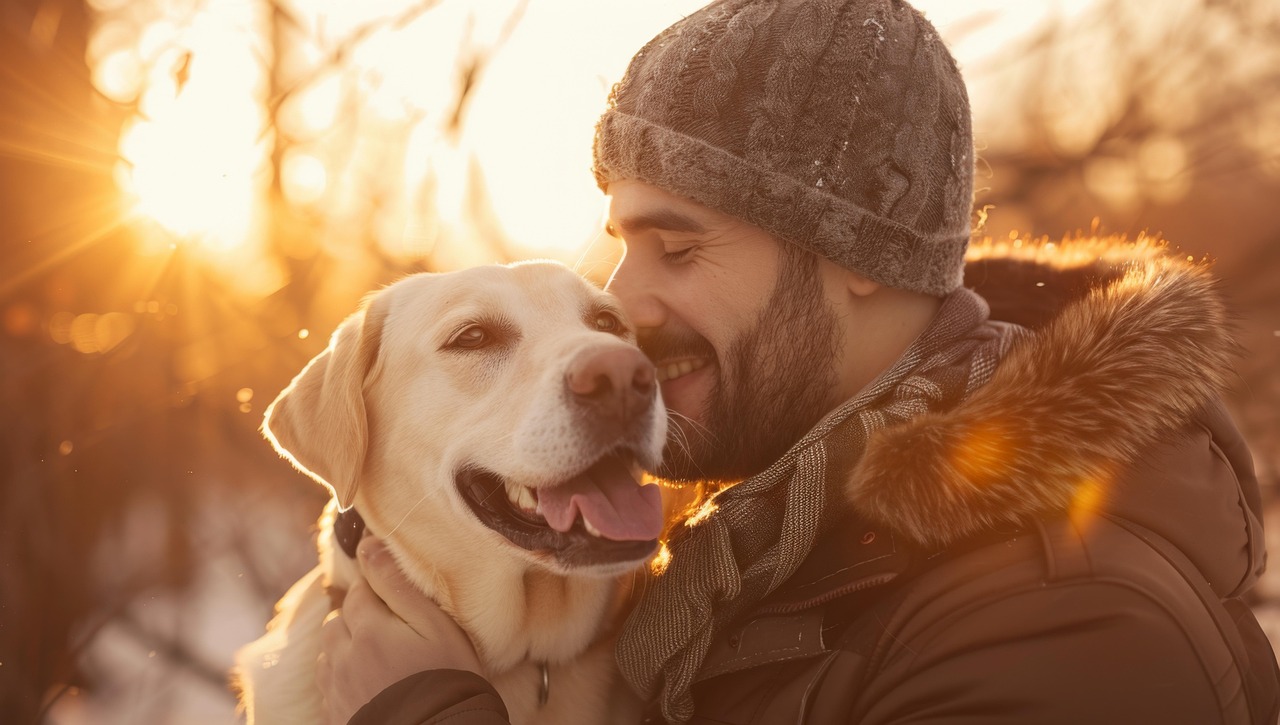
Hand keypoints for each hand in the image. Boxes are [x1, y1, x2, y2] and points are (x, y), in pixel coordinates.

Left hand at [318, 536, 482, 724]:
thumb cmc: (449, 679)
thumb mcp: (436, 626)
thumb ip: (399, 584)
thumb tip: (369, 544)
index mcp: (367, 630)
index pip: (359, 592)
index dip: (377, 589)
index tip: (397, 598)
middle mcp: (343, 659)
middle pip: (337, 622)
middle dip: (357, 618)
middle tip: (391, 629)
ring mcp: (337, 690)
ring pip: (328, 654)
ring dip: (347, 647)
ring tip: (380, 655)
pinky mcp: (337, 715)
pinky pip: (329, 686)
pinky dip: (344, 677)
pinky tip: (371, 682)